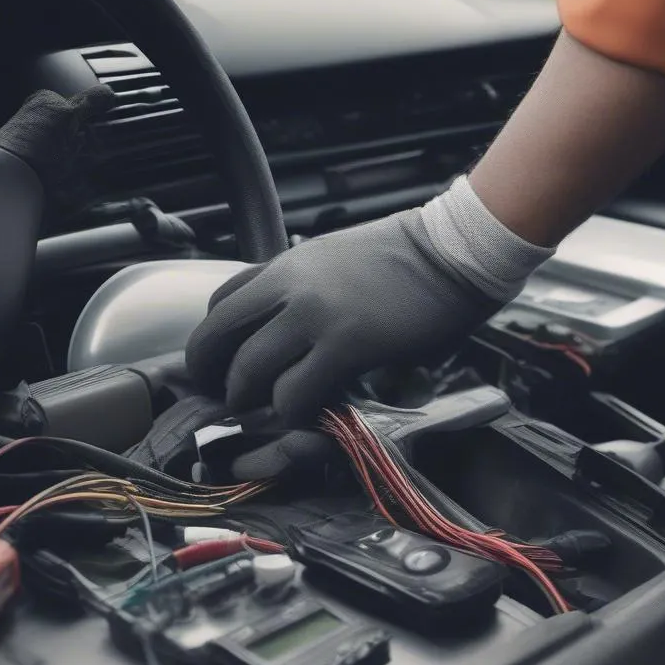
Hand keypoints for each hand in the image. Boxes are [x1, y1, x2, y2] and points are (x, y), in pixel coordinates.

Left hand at [185, 209, 498, 426]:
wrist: (454, 250)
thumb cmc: (404, 258)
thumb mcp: (333, 258)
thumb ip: (299, 287)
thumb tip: (281, 325)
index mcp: (284, 265)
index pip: (219, 306)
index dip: (211, 346)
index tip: (219, 370)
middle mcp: (288, 286)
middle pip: (217, 339)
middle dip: (212, 379)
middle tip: (227, 402)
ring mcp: (314, 314)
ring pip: (248, 370)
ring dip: (248, 401)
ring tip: (264, 413)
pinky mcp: (346, 344)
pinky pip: (294, 392)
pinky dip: (290, 412)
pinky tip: (305, 414)